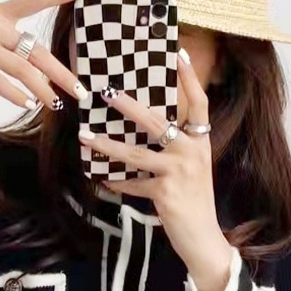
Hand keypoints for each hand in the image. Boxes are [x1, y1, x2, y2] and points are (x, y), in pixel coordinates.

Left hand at [78, 52, 233, 290]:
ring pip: (137, 153)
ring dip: (109, 144)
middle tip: (106, 91)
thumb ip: (174, 148)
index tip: (178, 51)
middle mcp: (192, 152)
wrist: (204, 238)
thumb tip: (148, 124)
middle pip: (159, 121)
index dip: (189, 77)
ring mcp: (179, 172)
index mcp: (200, 143)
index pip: (198, 103)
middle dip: (130, 105)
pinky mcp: (165, 193)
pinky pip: (132, 184)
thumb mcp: (190, 168)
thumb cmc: (193, 201)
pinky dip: (115, 183)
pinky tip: (100, 180)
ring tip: (86, 134)